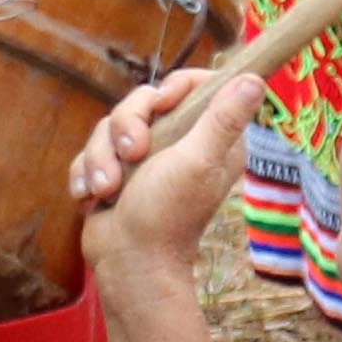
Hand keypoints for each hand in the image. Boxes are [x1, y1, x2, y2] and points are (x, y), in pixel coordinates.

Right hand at [75, 64, 264, 281]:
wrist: (127, 263)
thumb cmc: (166, 215)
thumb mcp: (198, 160)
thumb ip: (223, 119)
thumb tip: (255, 78)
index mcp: (210, 137)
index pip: (196, 85)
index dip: (175, 86)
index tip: (162, 103)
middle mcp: (180, 142)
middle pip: (144, 100)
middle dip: (127, 127)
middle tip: (131, 155)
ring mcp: (145, 156)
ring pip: (112, 125)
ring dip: (102, 158)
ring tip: (106, 188)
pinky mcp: (116, 170)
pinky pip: (92, 150)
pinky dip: (86, 173)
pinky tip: (90, 195)